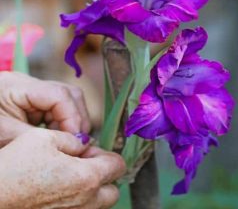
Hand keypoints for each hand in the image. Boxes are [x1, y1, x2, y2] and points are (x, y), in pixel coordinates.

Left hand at [0, 71, 89, 145]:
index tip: (76, 141)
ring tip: (67, 142)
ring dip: (72, 121)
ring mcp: (33, 91)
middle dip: (76, 119)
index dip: (73, 117)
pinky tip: (58, 137)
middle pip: (69, 93)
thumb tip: (74, 142)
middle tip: (76, 143)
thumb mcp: (5, 136)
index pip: (59, 94)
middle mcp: (29, 84)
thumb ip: (41, 138)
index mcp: (18, 86)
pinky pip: (58, 108)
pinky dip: (63, 123)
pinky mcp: (34, 100)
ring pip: (68, 100)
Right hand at [0, 128, 125, 208]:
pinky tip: (61, 186)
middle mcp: (85, 200)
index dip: (108, 155)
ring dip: (93, 187)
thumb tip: (84, 144)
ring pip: (98, 203)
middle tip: (85, 162)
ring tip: (71, 173)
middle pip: (112, 190)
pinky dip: (79, 198)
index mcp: (86, 177)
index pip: (117, 166)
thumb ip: (73, 140)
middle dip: (104, 174)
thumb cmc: (16, 166)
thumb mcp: (46, 138)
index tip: (93, 150)